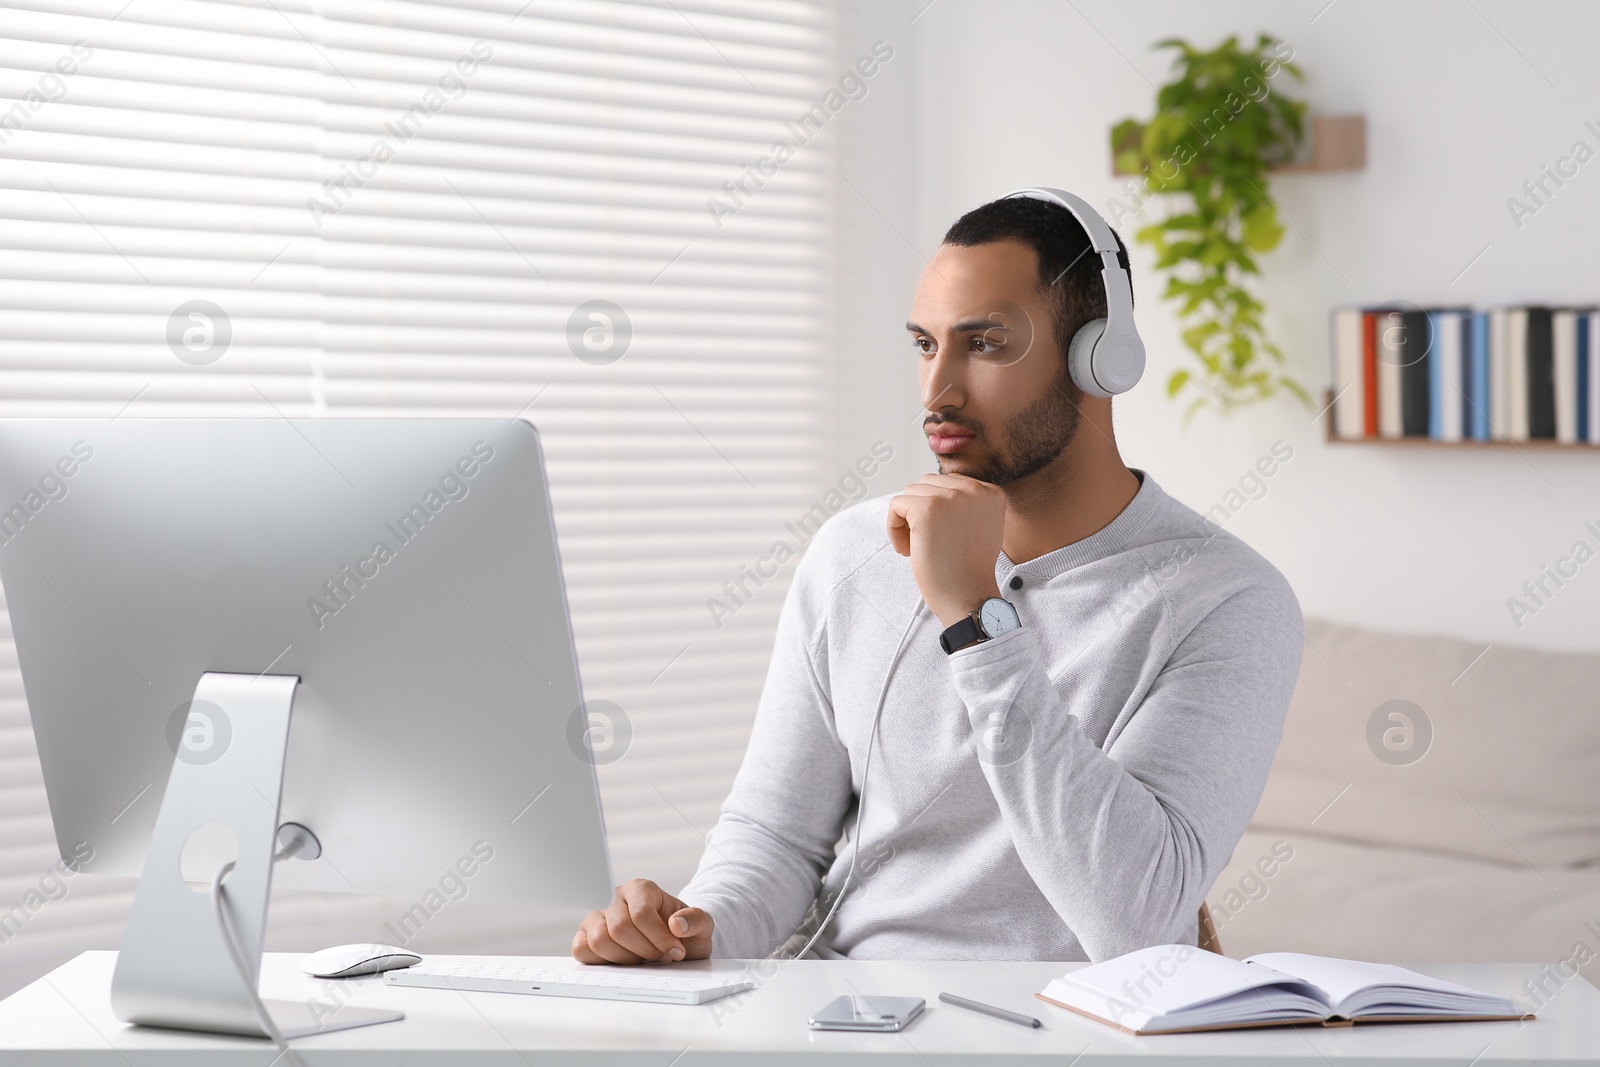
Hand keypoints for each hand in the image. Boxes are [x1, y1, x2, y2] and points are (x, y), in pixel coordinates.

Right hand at [571, 878, 713, 964]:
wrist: (675, 943)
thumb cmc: (684, 933)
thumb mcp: (701, 925)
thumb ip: (696, 920)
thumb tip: (677, 924)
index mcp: (640, 889)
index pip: (641, 913)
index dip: (659, 938)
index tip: (676, 951)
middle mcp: (615, 898)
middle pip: (619, 928)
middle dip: (644, 950)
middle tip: (660, 957)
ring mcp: (597, 917)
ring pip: (599, 940)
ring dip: (625, 958)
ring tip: (642, 959)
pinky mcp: (585, 936)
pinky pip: (581, 950)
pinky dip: (602, 961)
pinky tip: (623, 962)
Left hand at [886, 473, 1005, 627]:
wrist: (967, 596)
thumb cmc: (968, 570)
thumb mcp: (981, 527)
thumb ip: (966, 506)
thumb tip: (934, 491)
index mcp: (990, 493)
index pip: (949, 484)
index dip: (937, 510)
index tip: (940, 536)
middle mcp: (973, 490)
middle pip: (928, 484)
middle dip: (920, 511)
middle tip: (925, 542)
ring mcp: (950, 497)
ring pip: (910, 494)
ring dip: (906, 520)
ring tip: (915, 547)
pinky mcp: (926, 508)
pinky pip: (896, 505)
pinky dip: (894, 528)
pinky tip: (907, 549)